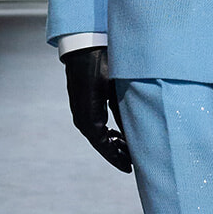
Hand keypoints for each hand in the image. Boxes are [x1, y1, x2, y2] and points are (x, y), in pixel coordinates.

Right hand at [62, 46, 131, 171]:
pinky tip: (117, 134)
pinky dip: (106, 133)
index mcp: (89, 115)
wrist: (86, 45)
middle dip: (117, 153)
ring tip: (129, 149)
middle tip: (134, 161)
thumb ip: (124, 112)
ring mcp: (79, 109)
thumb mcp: (118, 88)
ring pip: (97, 134)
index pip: (103, 145)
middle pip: (100, 142)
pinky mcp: (81, 102)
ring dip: (112, 143)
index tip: (130, 168)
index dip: (116, 158)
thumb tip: (133, 134)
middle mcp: (80, 115)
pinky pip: (93, 124)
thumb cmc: (104, 63)